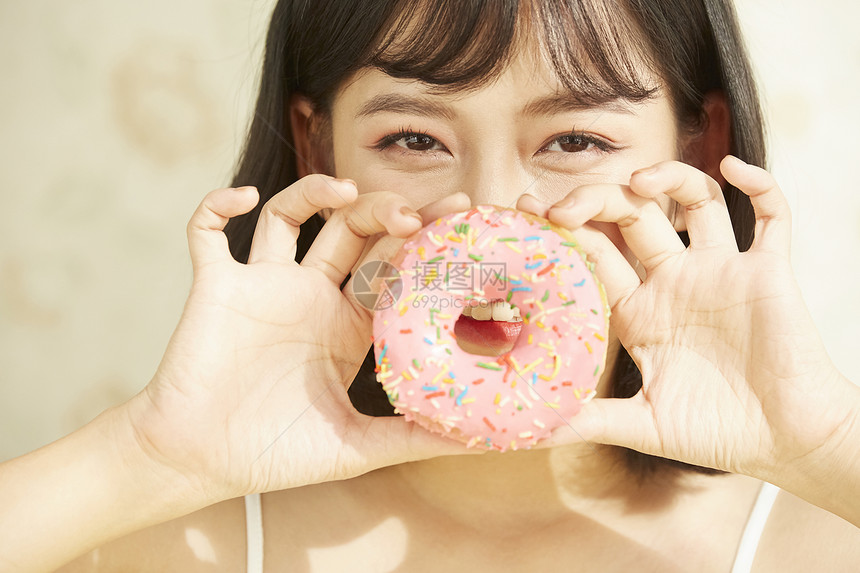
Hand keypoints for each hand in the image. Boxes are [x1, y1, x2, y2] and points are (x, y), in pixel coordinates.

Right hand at [123, 175, 473, 503]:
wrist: (198, 462)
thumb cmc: (273, 455)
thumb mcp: (355, 447)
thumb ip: (412, 439)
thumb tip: (481, 442)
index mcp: (347, 326)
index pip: (393, 269)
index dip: (424, 243)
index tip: (460, 220)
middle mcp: (310, 296)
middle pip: (352, 232)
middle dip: (383, 212)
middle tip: (413, 214)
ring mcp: (263, 286)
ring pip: (289, 216)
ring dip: (314, 191)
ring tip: (345, 190)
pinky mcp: (216, 286)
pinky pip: (207, 231)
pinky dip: (216, 206)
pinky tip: (242, 196)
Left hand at [519, 157, 858, 480]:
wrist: (785, 441)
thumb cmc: (716, 432)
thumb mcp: (643, 424)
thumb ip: (591, 420)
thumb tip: (534, 431)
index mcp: (638, 309)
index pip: (593, 253)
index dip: (562, 229)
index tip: (525, 208)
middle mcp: (673, 281)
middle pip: (632, 216)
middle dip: (597, 201)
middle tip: (563, 207)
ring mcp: (720, 271)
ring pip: (695, 201)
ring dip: (669, 178)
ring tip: (640, 181)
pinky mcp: (767, 270)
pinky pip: (772, 215)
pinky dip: (758, 184)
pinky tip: (732, 169)